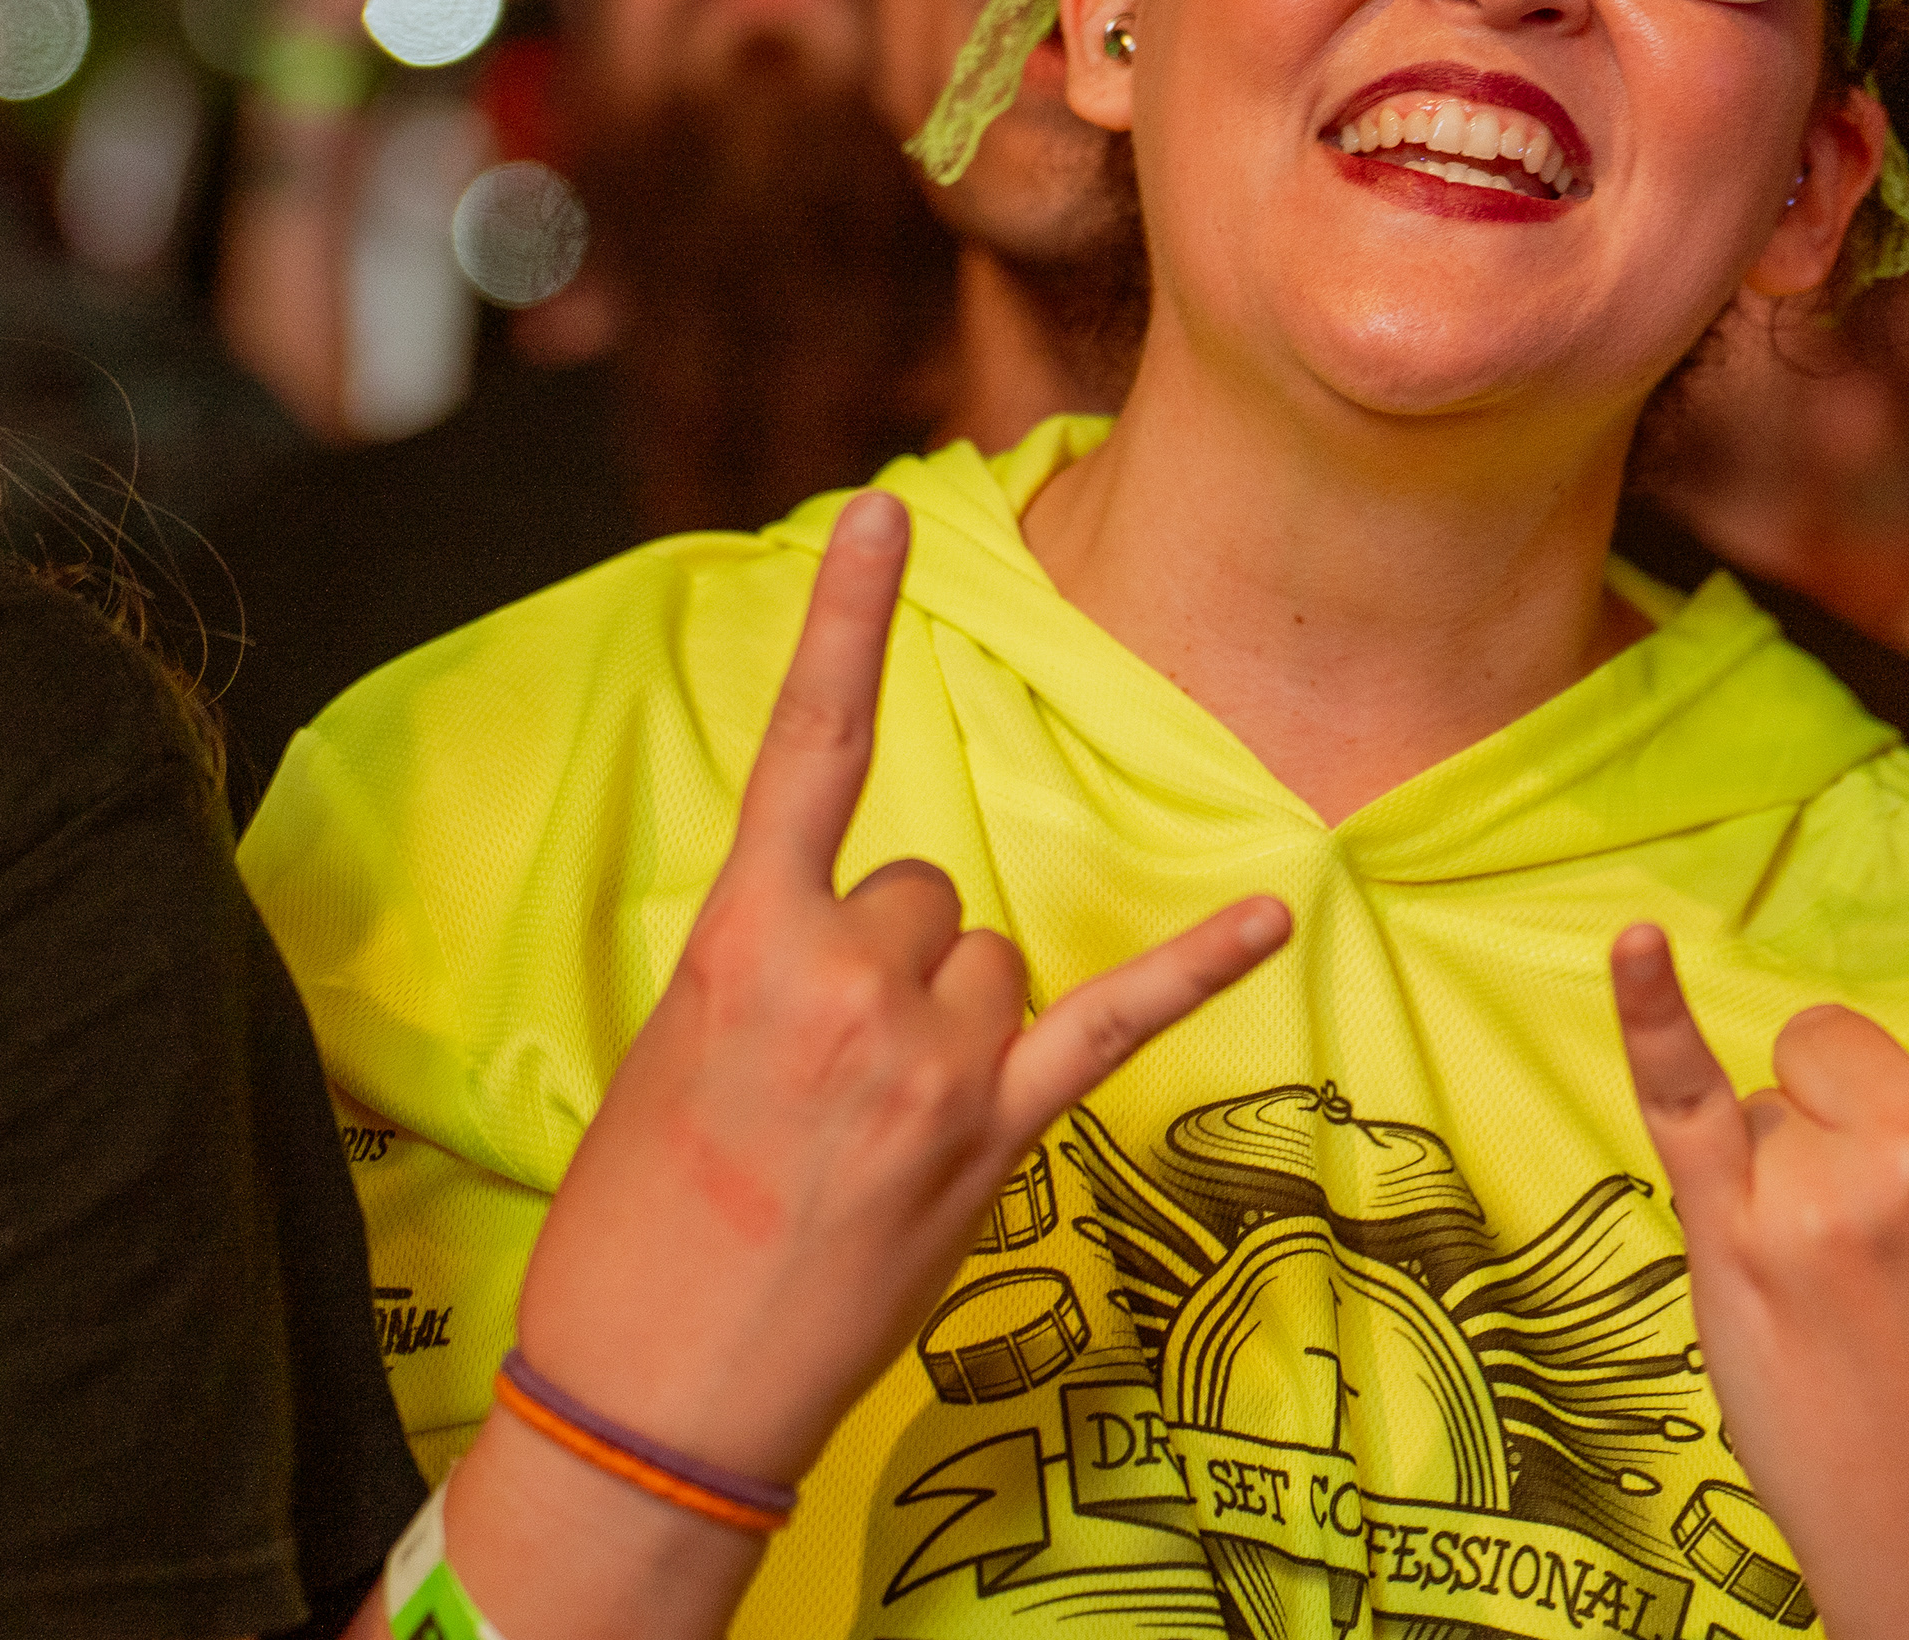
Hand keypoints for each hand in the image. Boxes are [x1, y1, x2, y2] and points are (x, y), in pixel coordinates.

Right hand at [511, 491, 1289, 1487]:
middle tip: (821, 1077)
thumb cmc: (637, 1231)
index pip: (807, 752)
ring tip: (875, 1126)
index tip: (881, 511)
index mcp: (742, 946)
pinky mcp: (996, 1136)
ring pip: (991, 955)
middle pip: (923, 887)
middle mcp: (850, 983)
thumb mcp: (672, 1057)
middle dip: (886, 960)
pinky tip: (1272, 909)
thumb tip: (853, 944)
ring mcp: (933, 1062)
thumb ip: (772, 966)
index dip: (845, 624)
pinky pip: (1115, 1018)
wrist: (650, 1398)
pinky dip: (1199, 964)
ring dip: (954, 1016)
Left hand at [1615, 684, 1908, 1639]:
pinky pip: (1686, 1102)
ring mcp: (1836, 1187)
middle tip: (1872, 1261)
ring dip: (1766, 1181)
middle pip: (1823, 1038)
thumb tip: (1817, 1068)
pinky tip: (1635, 951)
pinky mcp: (1749, 1241)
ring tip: (1828, 1300)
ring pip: (1759, 1101)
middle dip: (1823, 1125)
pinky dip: (1652, 1023)